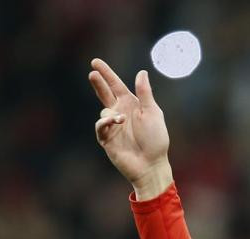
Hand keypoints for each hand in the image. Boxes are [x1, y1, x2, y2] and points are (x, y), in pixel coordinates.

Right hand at [89, 59, 172, 198]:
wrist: (151, 165)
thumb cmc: (156, 140)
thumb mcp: (152, 113)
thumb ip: (145, 93)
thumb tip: (141, 72)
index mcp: (132, 104)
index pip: (116, 85)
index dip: (106, 74)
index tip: (95, 62)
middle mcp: (120, 113)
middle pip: (104, 94)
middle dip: (98, 83)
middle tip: (92, 73)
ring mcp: (113, 126)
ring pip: (104, 111)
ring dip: (112, 113)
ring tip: (122, 120)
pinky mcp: (106, 139)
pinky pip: (100, 126)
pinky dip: (106, 122)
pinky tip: (115, 122)